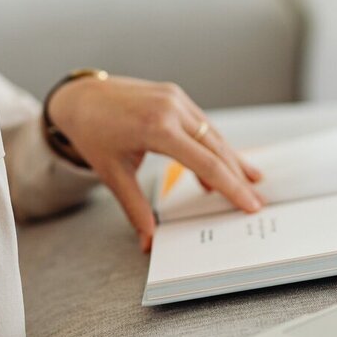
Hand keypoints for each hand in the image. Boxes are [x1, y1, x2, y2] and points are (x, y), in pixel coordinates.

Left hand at [47, 76, 264, 251]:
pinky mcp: (175, 95)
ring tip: (250, 182)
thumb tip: (149, 241)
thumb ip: (135, 208)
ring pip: (213, 134)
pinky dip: (214, 145)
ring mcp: (175, 98)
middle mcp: (172, 108)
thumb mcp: (112, 174)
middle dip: (238, 176)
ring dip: (231, 159)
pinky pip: (202, 124)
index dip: (231, 186)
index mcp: (157, 128)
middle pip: (216, 148)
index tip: (249, 203)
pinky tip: (223, 163)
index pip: (206, 162)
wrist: (80, 96)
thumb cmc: (92, 133)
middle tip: (257, 200)